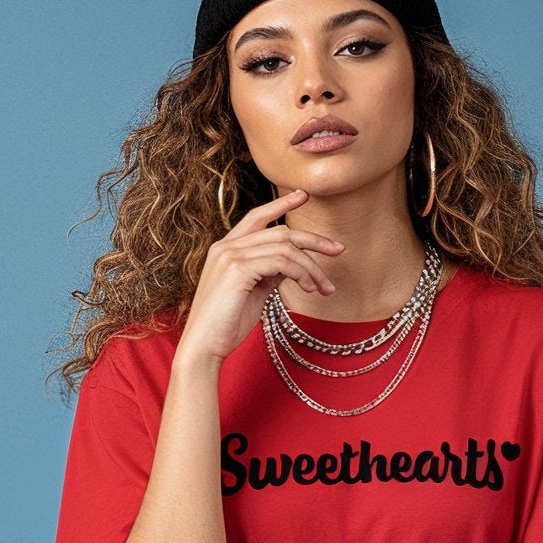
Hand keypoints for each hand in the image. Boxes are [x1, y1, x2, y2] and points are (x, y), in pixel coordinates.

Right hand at [174, 188, 343, 368]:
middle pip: (279, 232)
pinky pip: (281, 262)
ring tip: (324, 288)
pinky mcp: (237, 270)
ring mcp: (230, 256)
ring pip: (285, 248)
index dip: (281, 205)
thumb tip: (292, 265)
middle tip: (339, 249)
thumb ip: (268, 273)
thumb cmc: (226, 325)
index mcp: (226, 249)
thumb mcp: (252, 293)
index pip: (257, 217)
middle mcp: (226, 247)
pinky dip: (301, 274)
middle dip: (313, 240)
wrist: (204, 347)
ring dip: (311, 267)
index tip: (303, 196)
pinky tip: (309, 288)